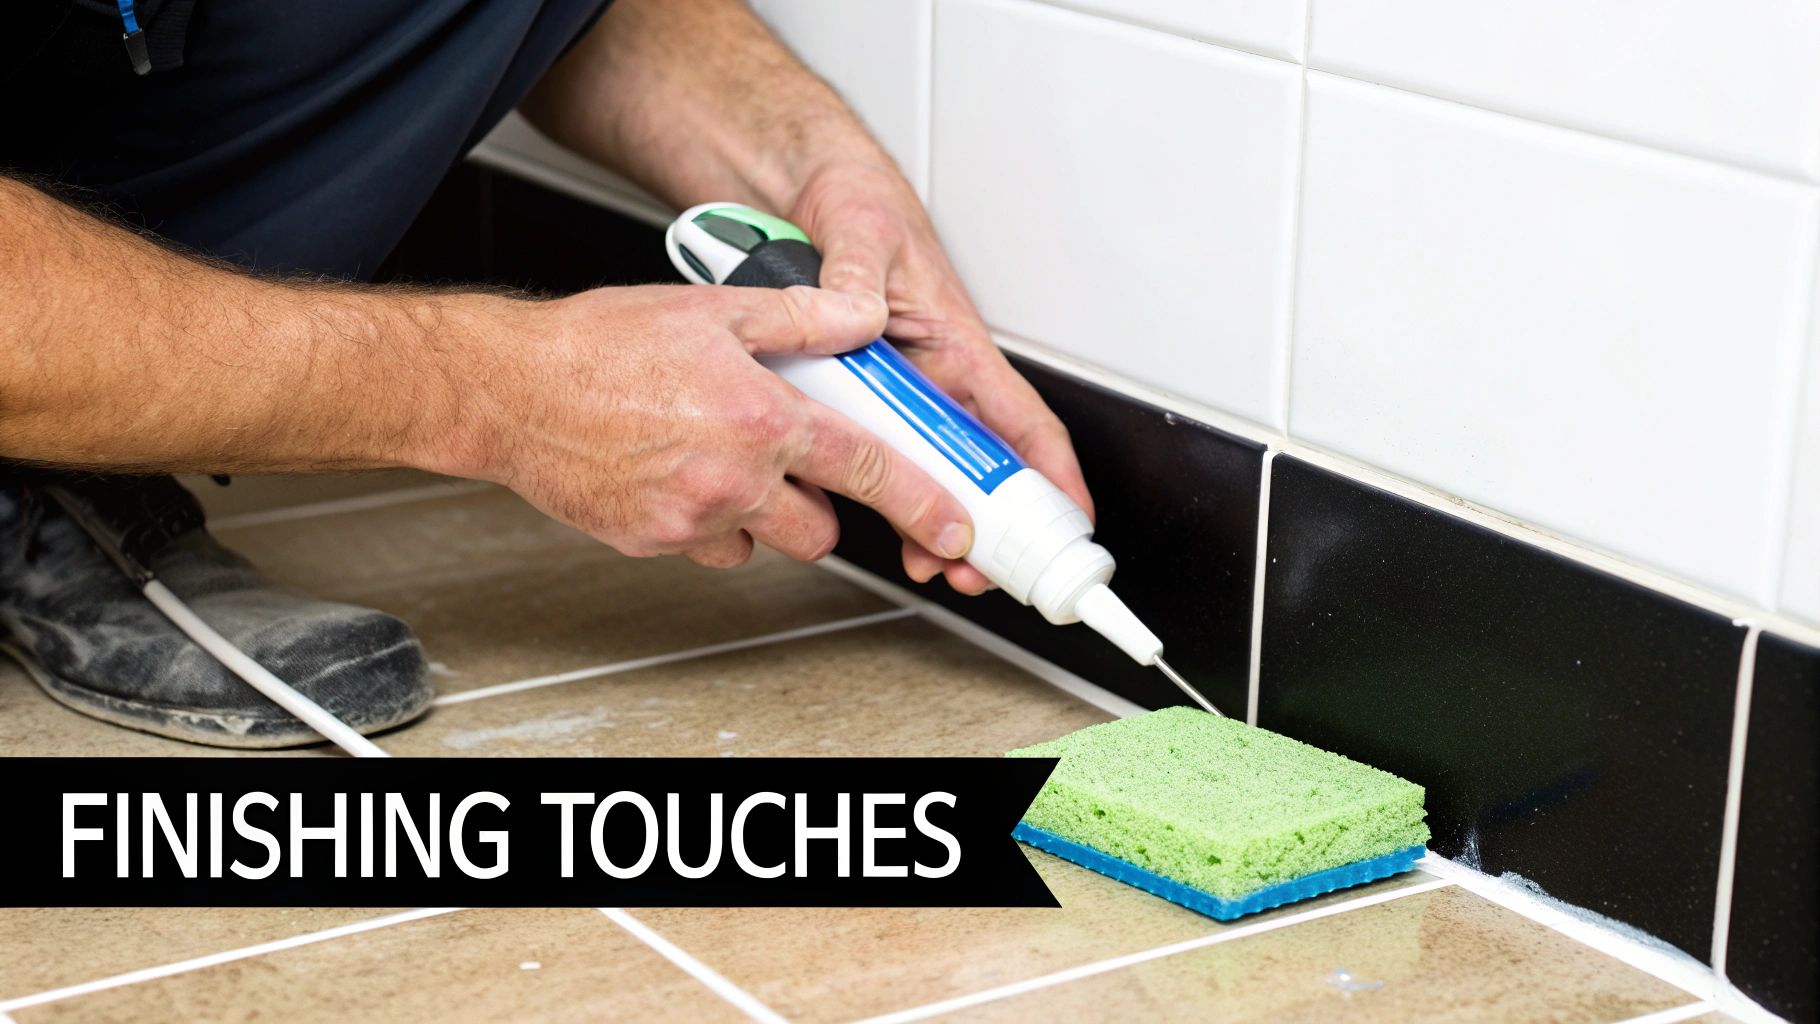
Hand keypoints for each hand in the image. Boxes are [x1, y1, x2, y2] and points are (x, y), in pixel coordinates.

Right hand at [445, 285, 975, 569]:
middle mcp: (733, 478)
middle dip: (822, 506)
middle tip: (793, 462)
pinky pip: (711, 547)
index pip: (869, 470)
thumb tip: (863, 319)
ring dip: (766, 513)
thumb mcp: (712, 308)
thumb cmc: (596, 347)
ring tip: (726, 458)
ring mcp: (692, 519)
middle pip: (823, 530)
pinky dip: (713, 523)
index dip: (924, 502)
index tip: (955, 526)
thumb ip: (802, 317)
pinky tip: (684, 476)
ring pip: (766, 541)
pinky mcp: (654, 543)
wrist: (509, 391)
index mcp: (761, 418)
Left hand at [788, 160, 1094, 593]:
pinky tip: (885, 525)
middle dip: (994, 524)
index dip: (1052, 474)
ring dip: (942, 518)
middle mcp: (940, 373)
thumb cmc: (859, 205)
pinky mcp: (872, 393)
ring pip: (940, 469)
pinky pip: (890, 453)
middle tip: (984, 570)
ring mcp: (907, 389)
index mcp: (956, 342)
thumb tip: (856, 311)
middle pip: (984, 464)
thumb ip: (855, 275)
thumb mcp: (859, 233)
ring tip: (935, 565)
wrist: (814, 191)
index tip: (1070, 520)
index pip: (1020, 419)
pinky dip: (893, 494)